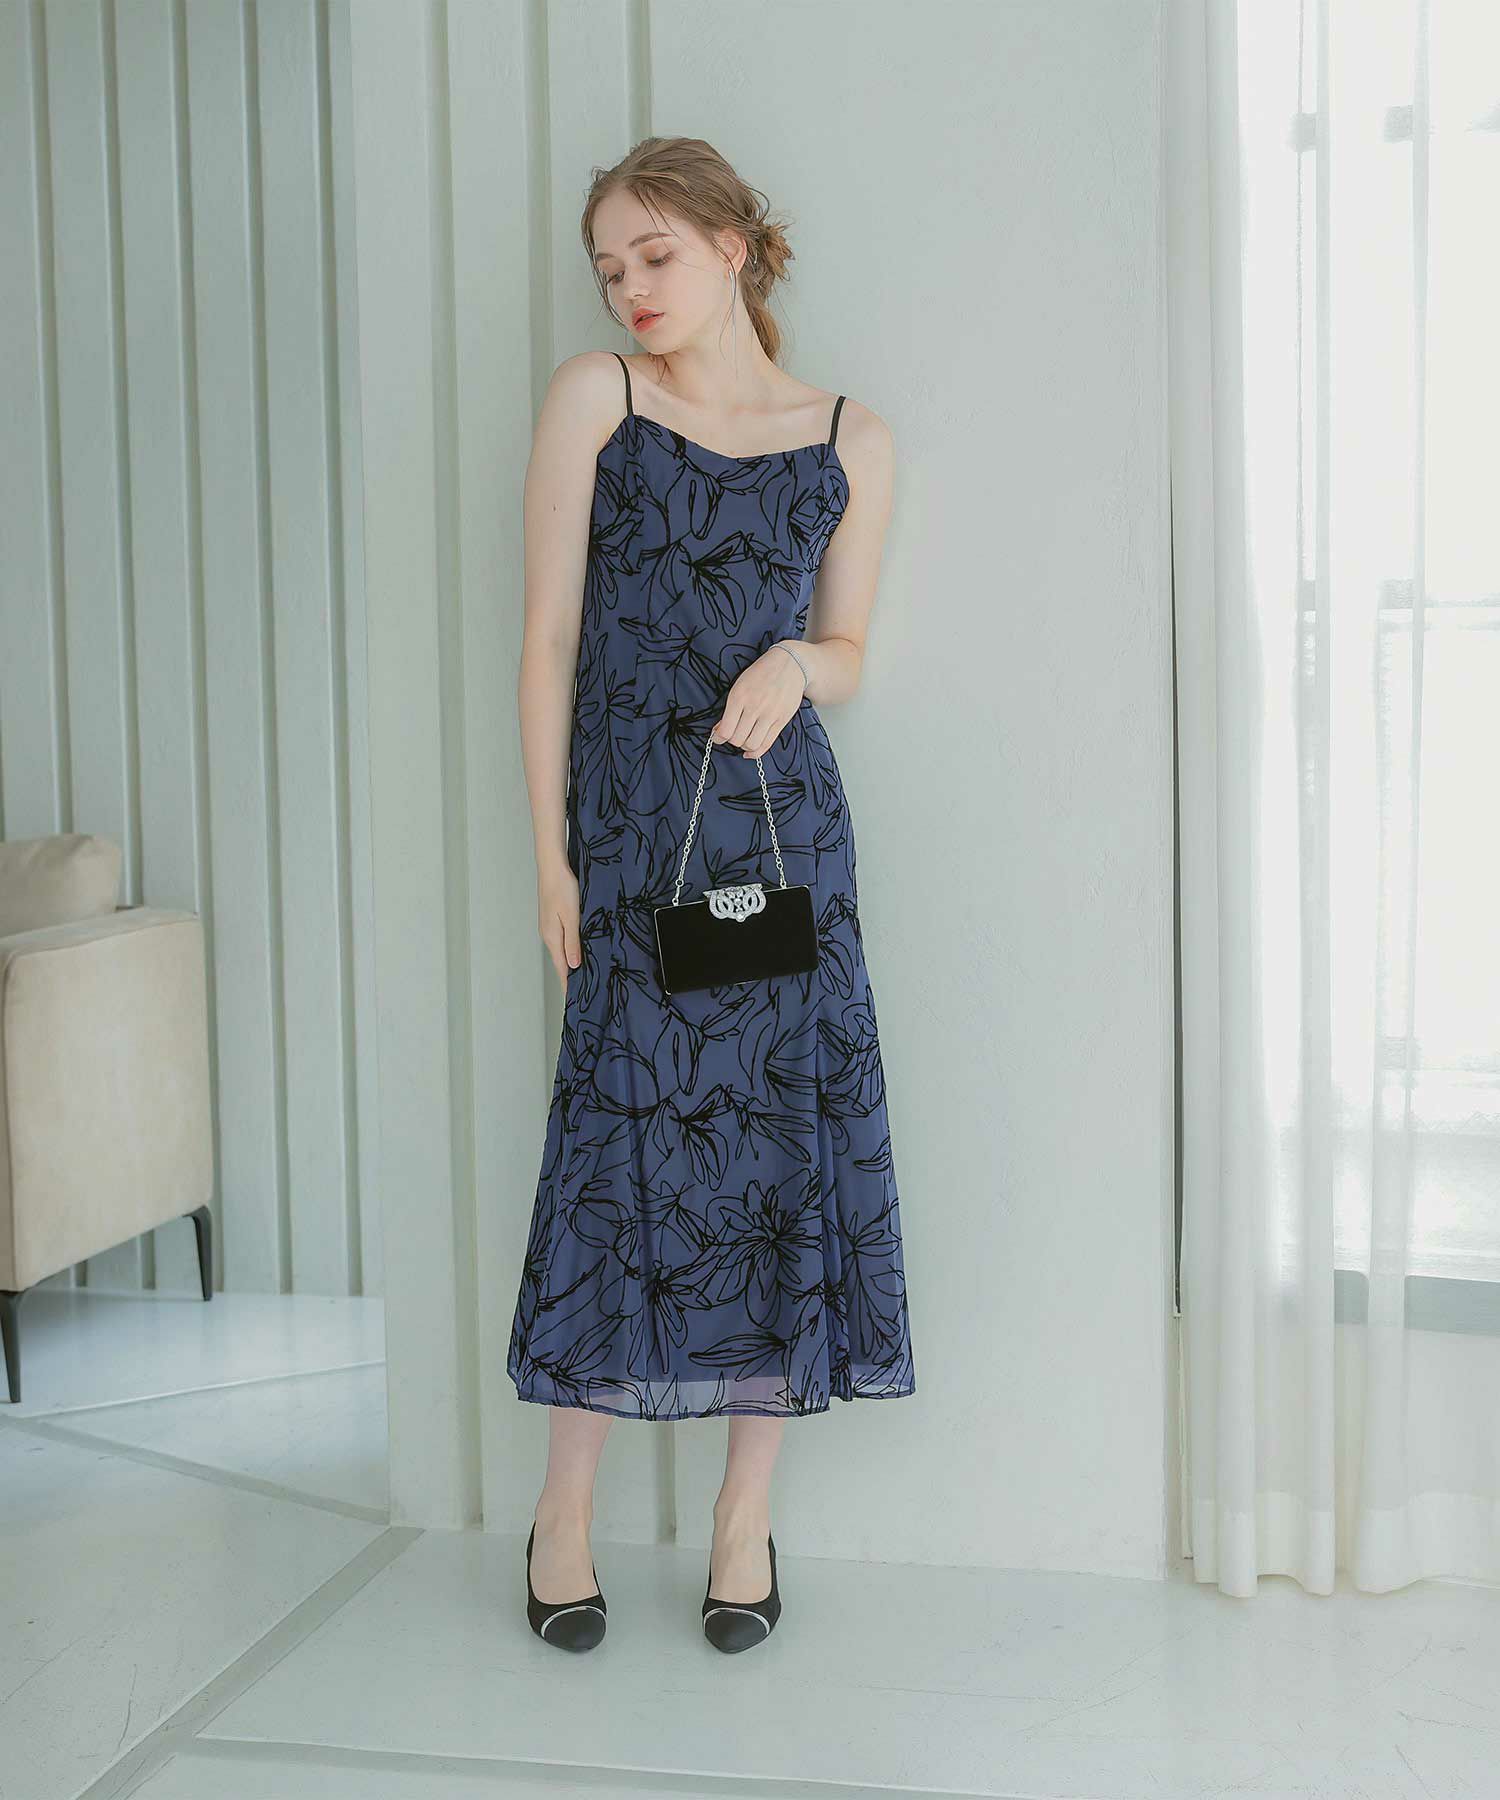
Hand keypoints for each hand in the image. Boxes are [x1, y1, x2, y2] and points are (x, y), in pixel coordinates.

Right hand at [537, 862, 581, 994]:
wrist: (552, 867)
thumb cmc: (562, 888)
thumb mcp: (572, 918)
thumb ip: (573, 942)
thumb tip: (573, 966)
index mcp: (553, 938)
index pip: (562, 969)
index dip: (568, 985)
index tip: (573, 1001)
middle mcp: (549, 935)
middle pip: (561, 962)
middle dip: (570, 978)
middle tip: (581, 993)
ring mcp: (550, 927)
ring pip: (562, 951)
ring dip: (570, 964)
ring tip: (581, 977)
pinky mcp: (553, 919)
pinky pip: (562, 940)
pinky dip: (570, 950)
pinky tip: (577, 951)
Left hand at [712, 643, 806, 757]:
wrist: (789, 664)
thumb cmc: (761, 673)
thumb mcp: (740, 685)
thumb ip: (730, 709)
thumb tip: (720, 730)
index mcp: (739, 696)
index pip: (725, 730)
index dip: (718, 738)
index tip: (717, 737)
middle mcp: (754, 707)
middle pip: (737, 739)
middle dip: (731, 741)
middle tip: (732, 734)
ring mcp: (769, 715)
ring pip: (752, 744)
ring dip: (744, 746)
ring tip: (744, 739)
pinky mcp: (782, 720)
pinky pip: (767, 744)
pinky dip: (756, 752)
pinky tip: (750, 752)